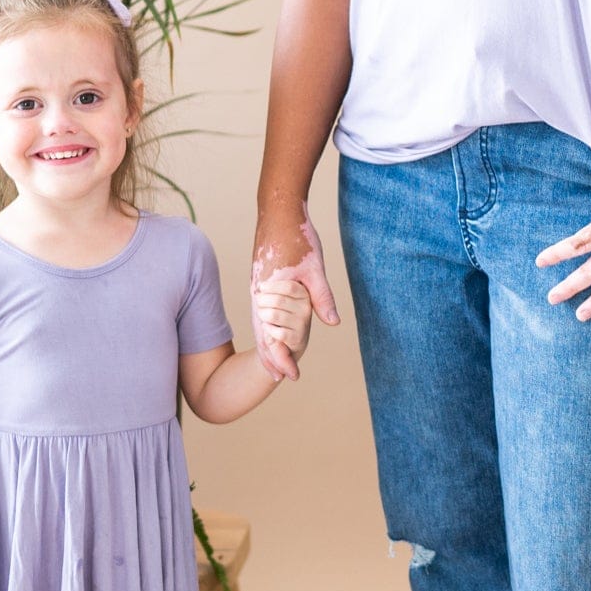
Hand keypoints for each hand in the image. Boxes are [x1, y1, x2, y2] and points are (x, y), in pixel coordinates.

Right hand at [251, 199, 340, 381]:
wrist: (278, 210)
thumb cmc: (296, 236)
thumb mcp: (314, 268)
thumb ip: (322, 297)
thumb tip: (333, 324)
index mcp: (269, 293)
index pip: (272, 335)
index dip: (281, 358)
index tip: (291, 377)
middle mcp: (259, 293)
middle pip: (262, 334)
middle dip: (271, 357)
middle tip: (279, 380)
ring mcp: (258, 286)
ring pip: (260, 322)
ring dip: (267, 344)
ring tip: (275, 364)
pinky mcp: (260, 280)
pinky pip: (261, 310)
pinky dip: (266, 326)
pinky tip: (271, 331)